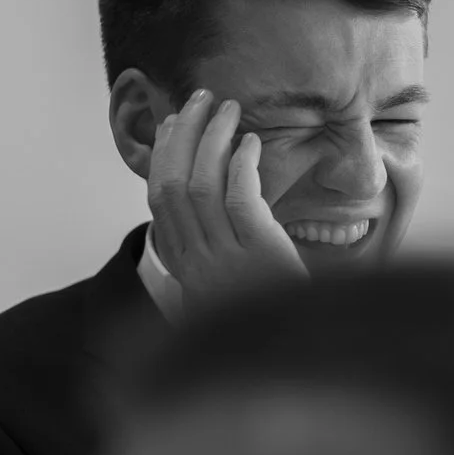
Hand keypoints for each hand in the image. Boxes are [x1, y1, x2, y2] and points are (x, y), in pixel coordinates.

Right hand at [146, 88, 306, 305]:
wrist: (294, 355)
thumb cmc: (267, 315)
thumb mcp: (225, 286)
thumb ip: (209, 250)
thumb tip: (205, 202)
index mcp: (183, 267)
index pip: (158, 200)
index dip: (163, 156)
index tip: (173, 124)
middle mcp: (195, 262)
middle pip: (173, 185)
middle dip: (183, 135)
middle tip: (198, 99)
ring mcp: (224, 260)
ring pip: (202, 186)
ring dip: (212, 139)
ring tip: (227, 108)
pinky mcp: (258, 255)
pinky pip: (240, 198)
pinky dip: (241, 164)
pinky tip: (250, 143)